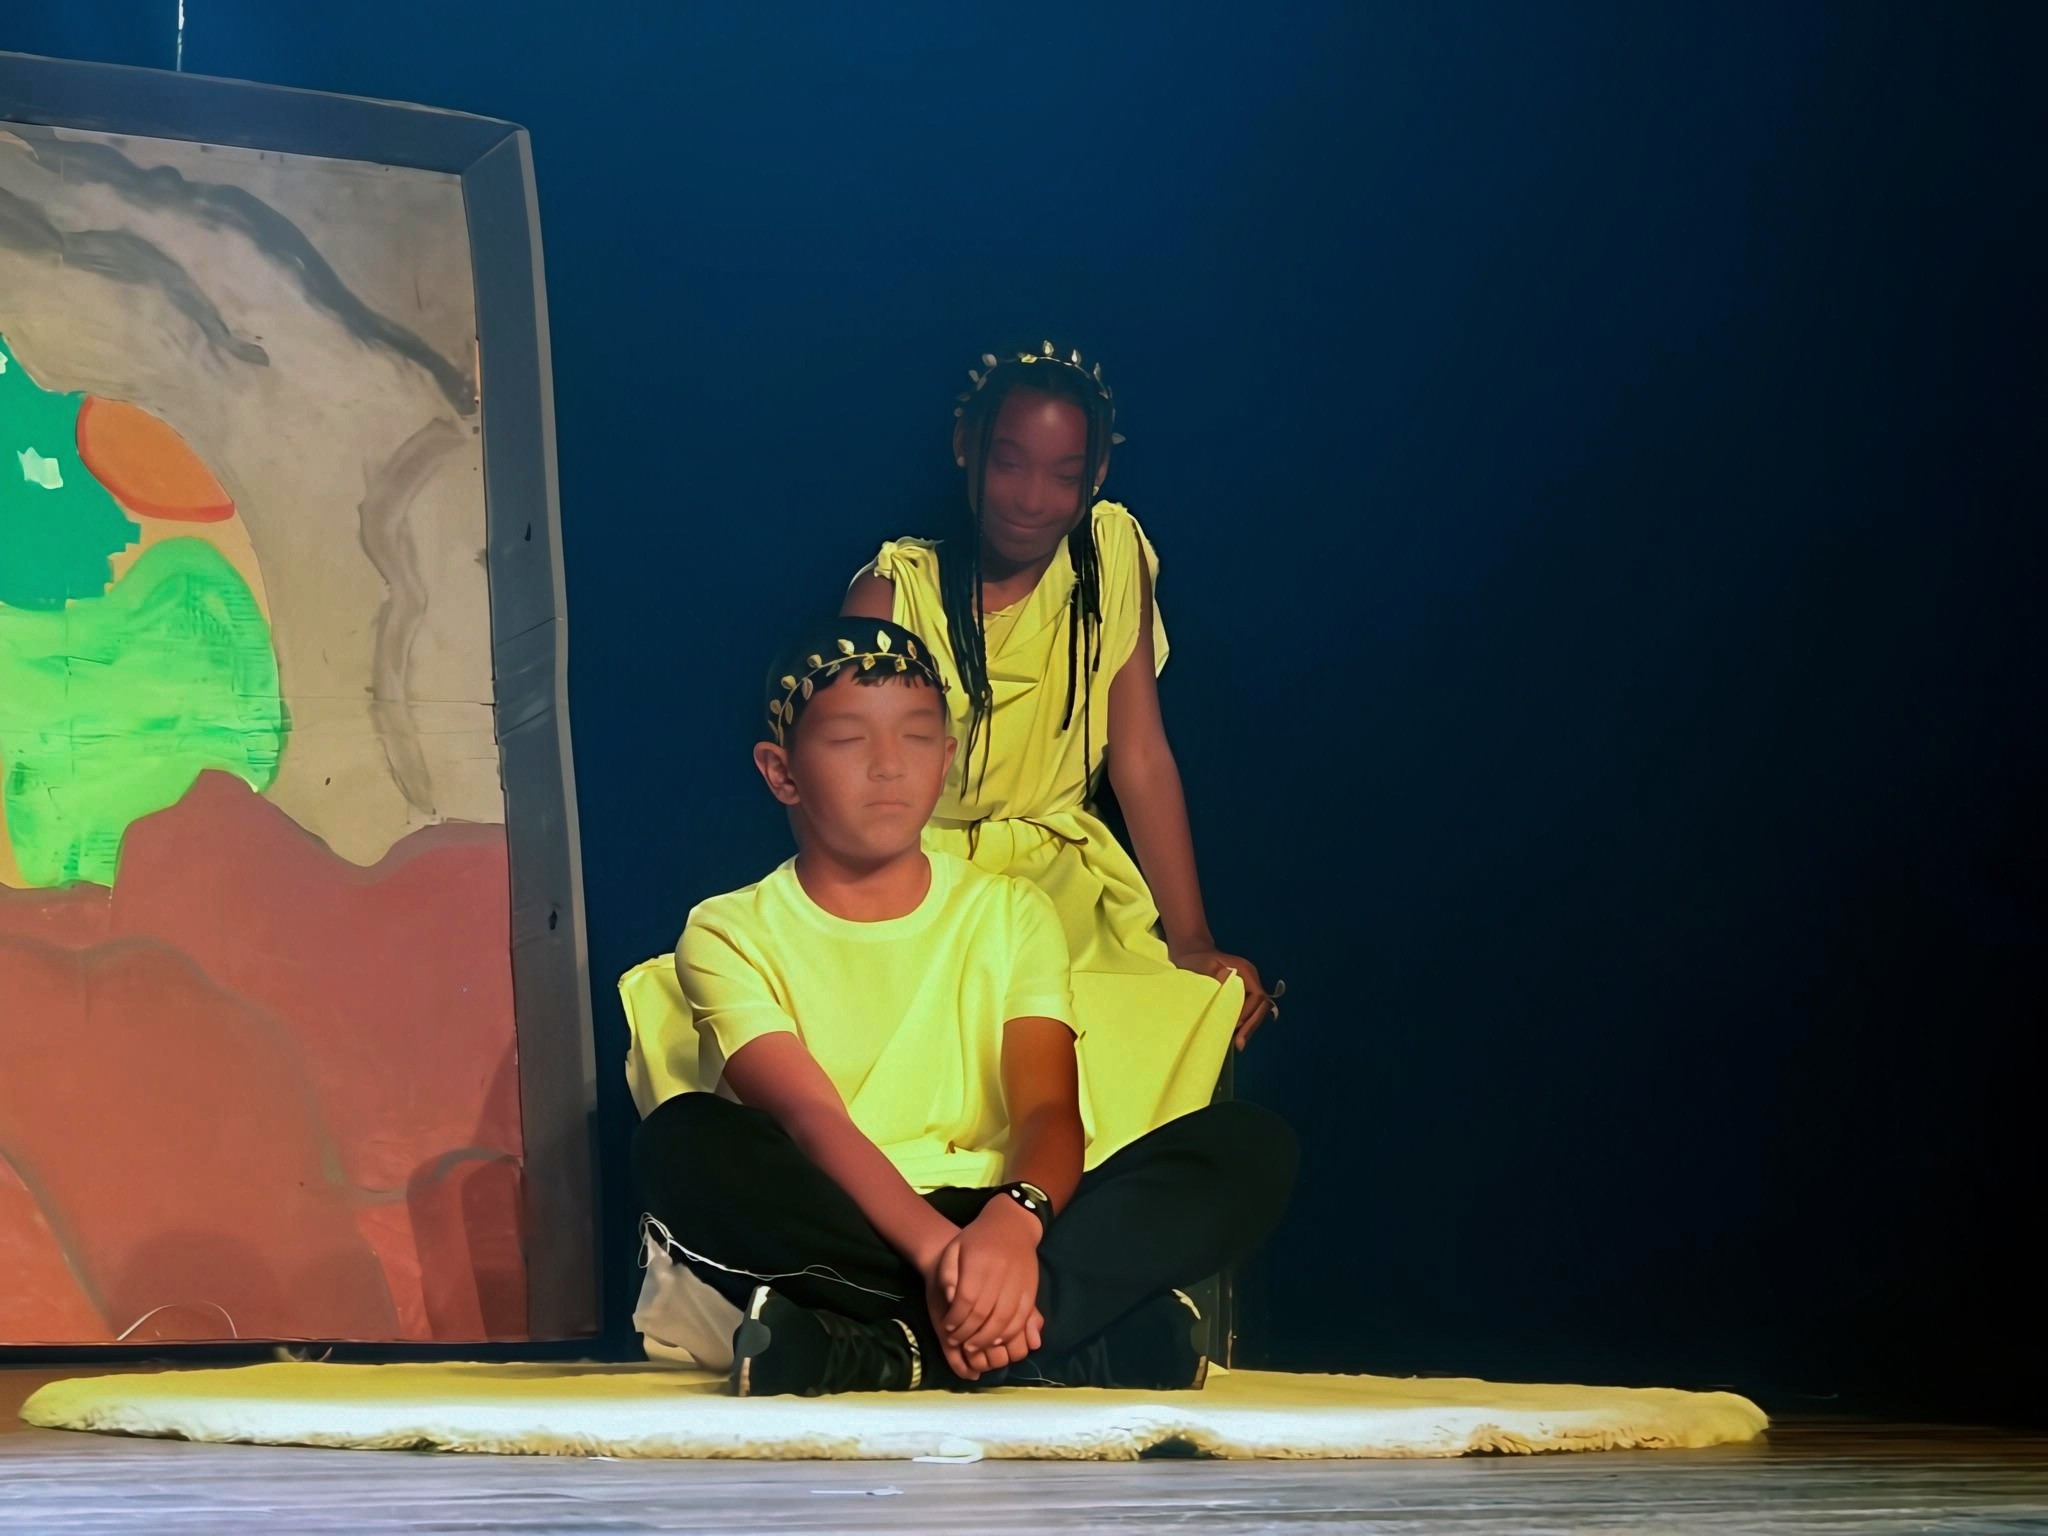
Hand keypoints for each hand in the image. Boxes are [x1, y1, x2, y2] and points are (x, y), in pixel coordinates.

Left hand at [929, 1198, 1043, 1378]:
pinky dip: (1009, 1333)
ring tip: (973, 1346)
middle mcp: (1001, 1273)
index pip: (966, 1299)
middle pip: (983, 1313)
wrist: (1012, 1225)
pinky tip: (996, 1340)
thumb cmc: (977, 1239)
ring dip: (986, 1339)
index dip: (955, 1318)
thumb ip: (948, 1273)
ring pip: (1003, 1319)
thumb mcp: (954, 1248)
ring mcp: (1019, 1282)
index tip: (946, 1328)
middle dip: (967, 1333)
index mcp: (979, 1262)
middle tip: (956, 1341)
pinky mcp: (1032, 1289)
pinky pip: (1022, 1317)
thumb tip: (950, 1298)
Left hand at [1171, 945, 1273, 1050]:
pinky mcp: (1240, 995)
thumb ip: (1216, 974)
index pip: (1258, 996)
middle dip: (1251, 1025)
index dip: (1249, 1013)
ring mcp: (1247, 987)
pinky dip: (1242, 1023)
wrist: (1190, 954)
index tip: (1235, 1026)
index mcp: (1245, 971)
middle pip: (1261, 1006)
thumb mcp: (1203, 965)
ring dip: (1248, 1026)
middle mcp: (1250, 980)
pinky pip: (1247, 1010)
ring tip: (1237, 1043)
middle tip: (1239, 1044)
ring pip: (1256, 1010)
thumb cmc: (1195, 960)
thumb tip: (1228, 981)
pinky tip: (1233, 1035)